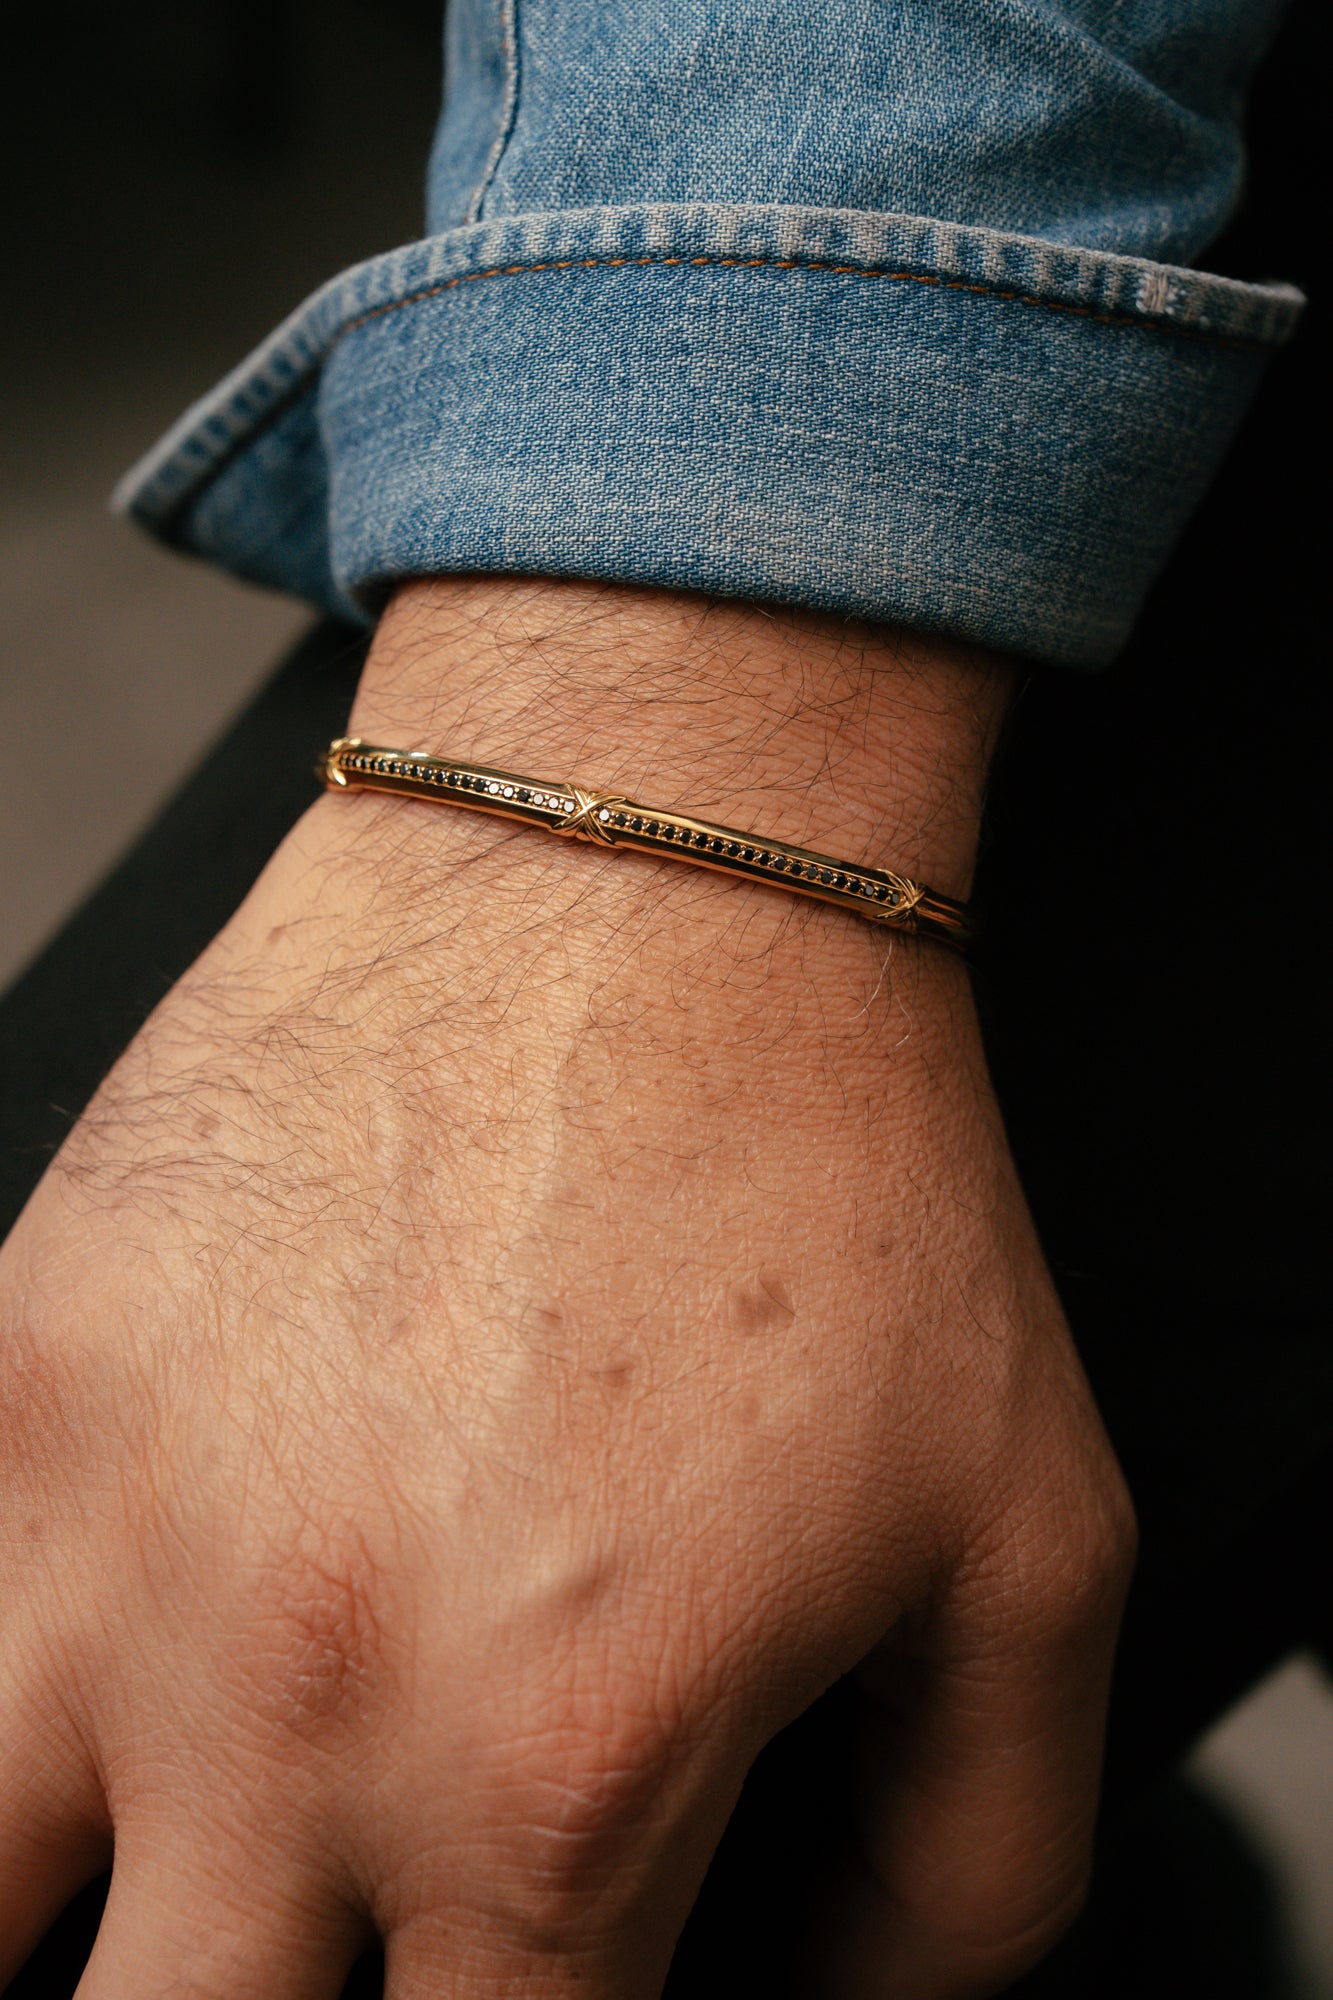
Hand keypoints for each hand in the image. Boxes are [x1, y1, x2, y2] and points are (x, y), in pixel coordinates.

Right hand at [0, 582, 1133, 1997]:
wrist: (629, 885)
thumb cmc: (820, 1171)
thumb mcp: (1026, 1542)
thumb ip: (976, 1862)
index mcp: (550, 1774)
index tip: (519, 1996)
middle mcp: (290, 1700)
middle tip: (344, 1938)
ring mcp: (105, 1543)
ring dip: (80, 1926)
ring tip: (174, 1882)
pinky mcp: (12, 1389)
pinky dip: (2, 1736)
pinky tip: (93, 1704)